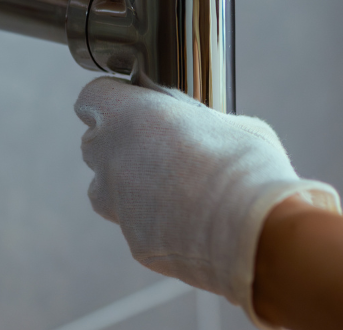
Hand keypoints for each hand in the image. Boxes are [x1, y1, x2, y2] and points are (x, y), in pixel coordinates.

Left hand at [74, 76, 339, 324]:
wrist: (250, 230)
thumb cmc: (242, 163)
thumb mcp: (229, 122)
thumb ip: (200, 123)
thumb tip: (208, 132)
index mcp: (127, 116)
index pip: (92, 99)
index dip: (110, 101)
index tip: (128, 104)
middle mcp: (111, 159)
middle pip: (94, 145)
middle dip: (116, 144)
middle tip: (156, 145)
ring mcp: (119, 205)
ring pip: (106, 190)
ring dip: (126, 186)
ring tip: (171, 187)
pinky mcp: (135, 243)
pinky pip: (136, 226)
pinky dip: (155, 222)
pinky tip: (190, 222)